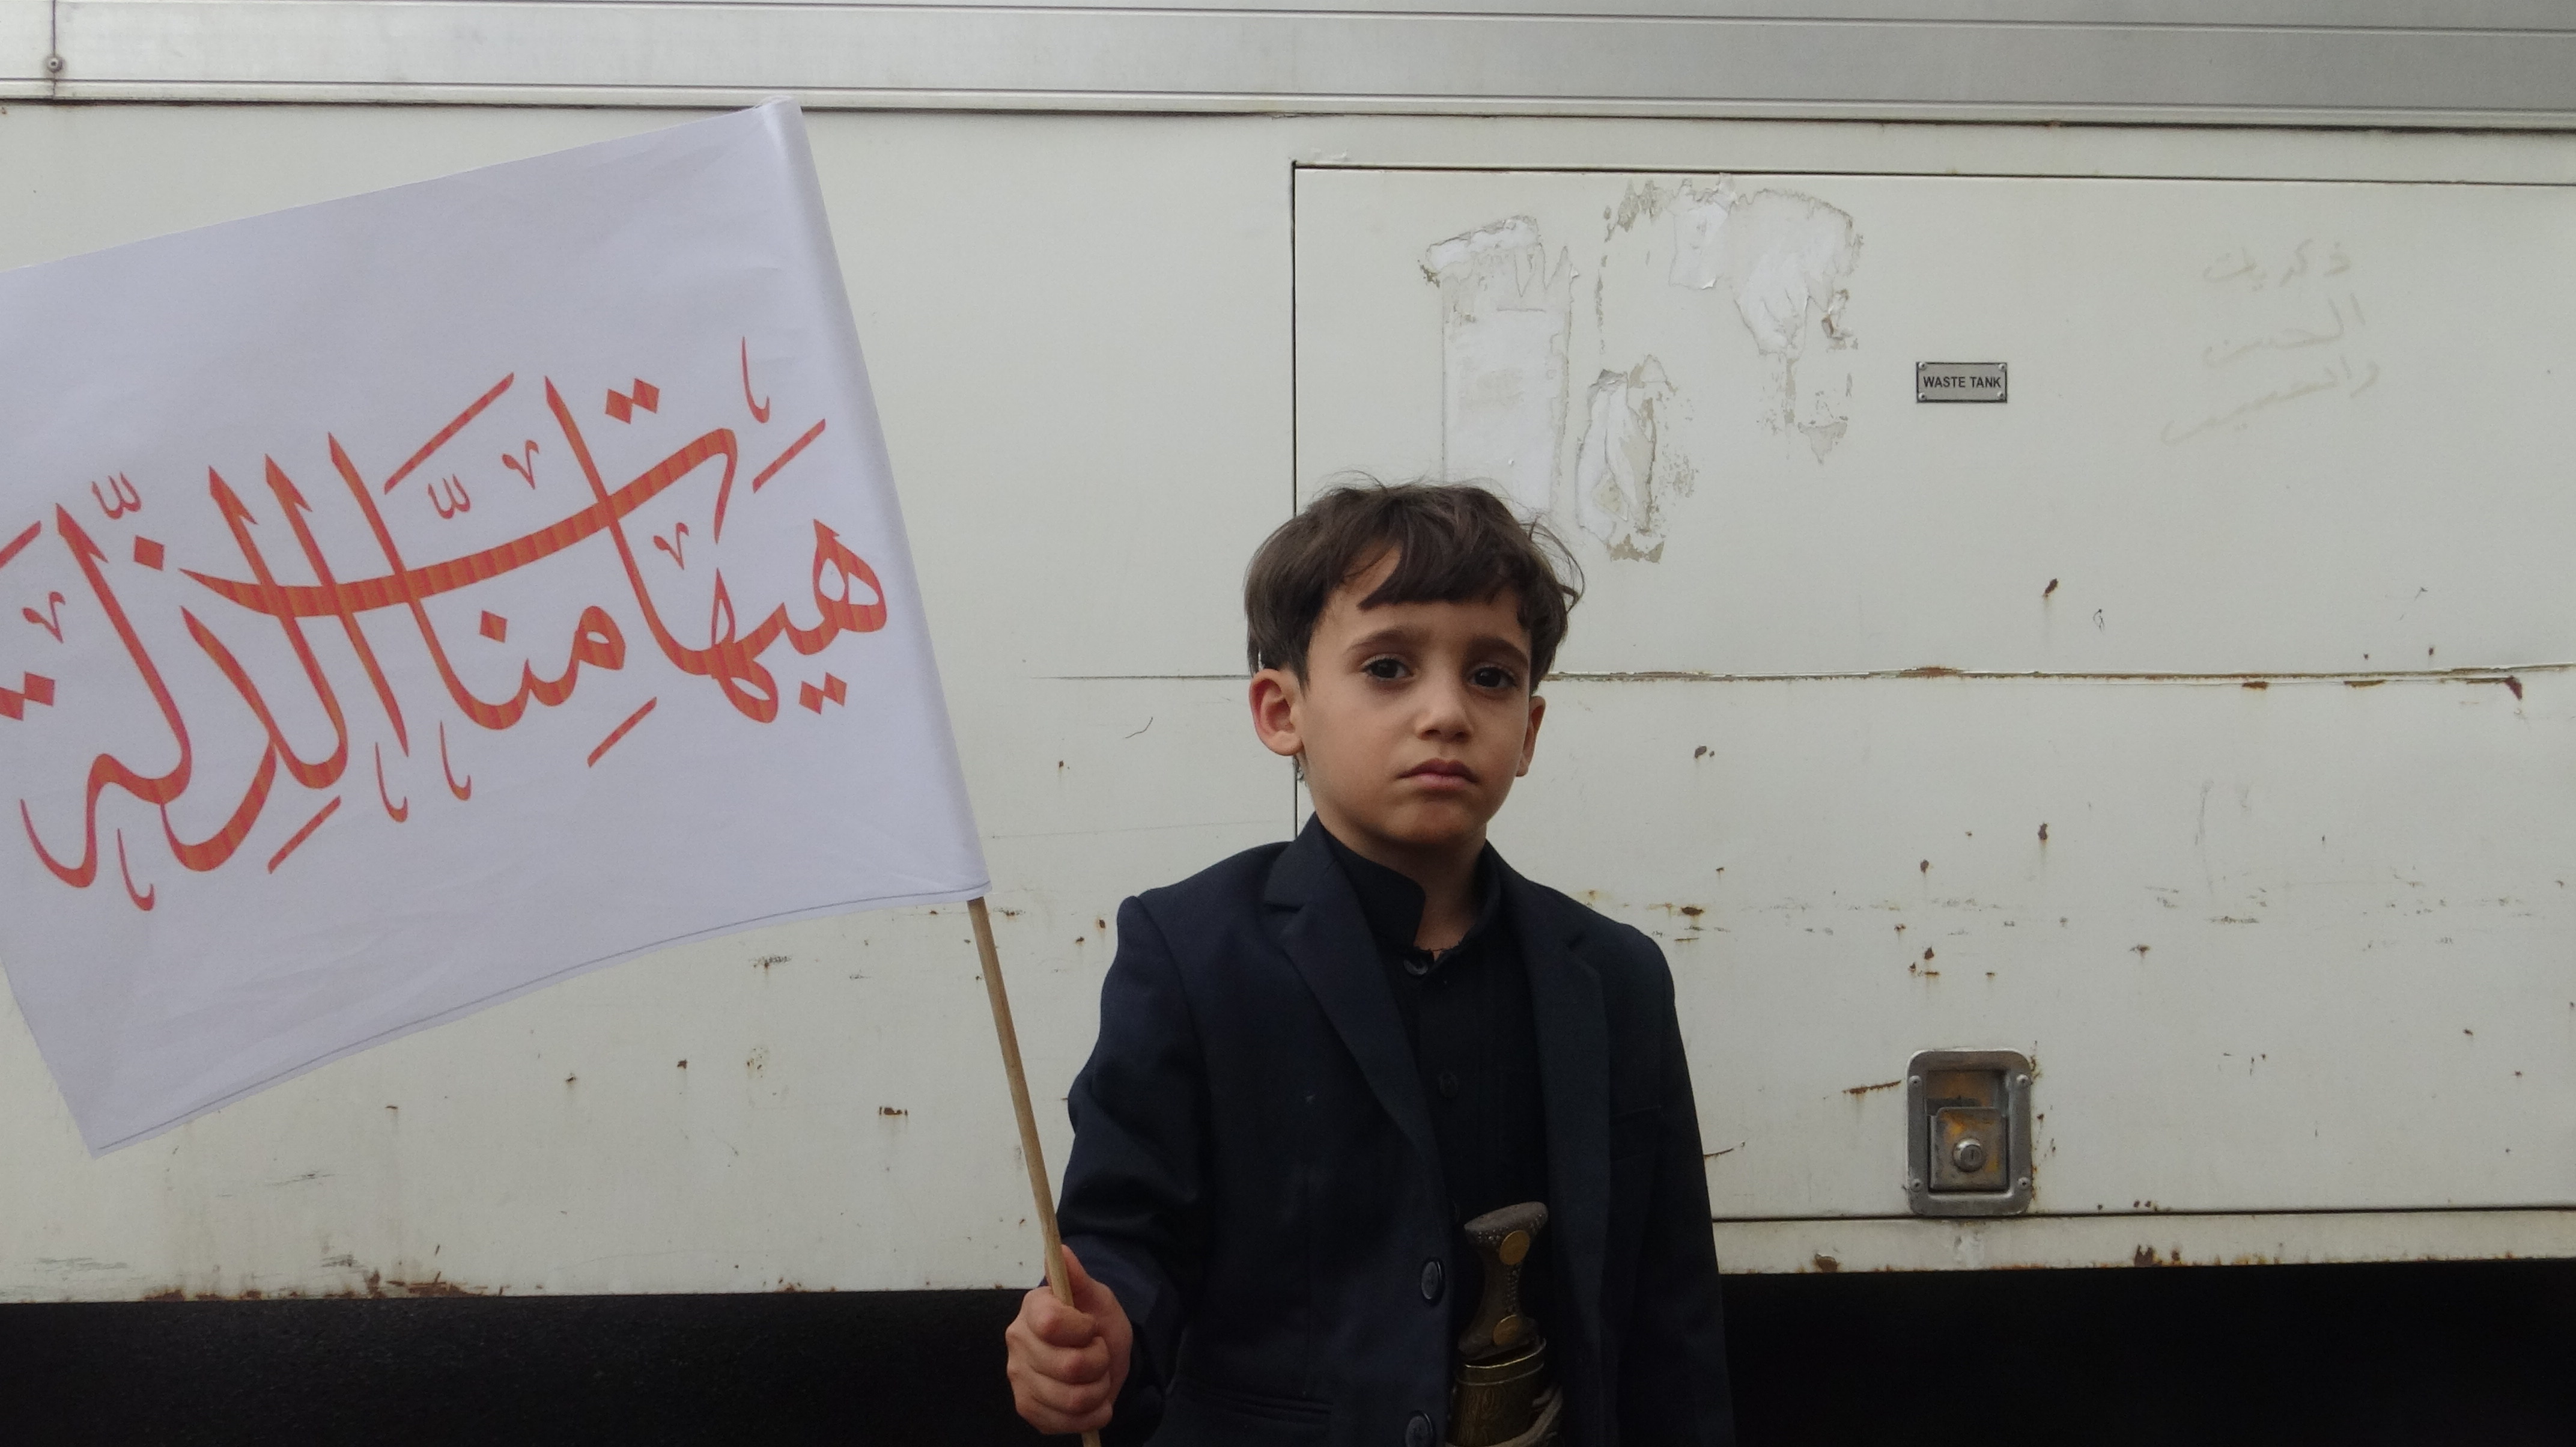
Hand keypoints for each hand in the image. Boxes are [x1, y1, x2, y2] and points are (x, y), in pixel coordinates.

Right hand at [1005, 1245, 1132, 1435]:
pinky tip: (1093, 1400)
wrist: (1101, 1356)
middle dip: (1099, 1362)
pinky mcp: (1029, 1410)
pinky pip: (1067, 1423)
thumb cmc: (1096, 1322)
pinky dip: (1092, 1415)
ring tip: (1097, 1376)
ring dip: (1099, 1390)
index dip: (1082, 1330)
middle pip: (1069, 1367)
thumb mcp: (1097, 1298)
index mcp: (1032, 1311)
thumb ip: (1078, 1278)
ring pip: (1072, 1399)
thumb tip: (1060, 1249)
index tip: (1090, 1327)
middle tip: (1098, 1353)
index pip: (1051, 1324)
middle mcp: (1017, 1345)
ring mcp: (1020, 1380)